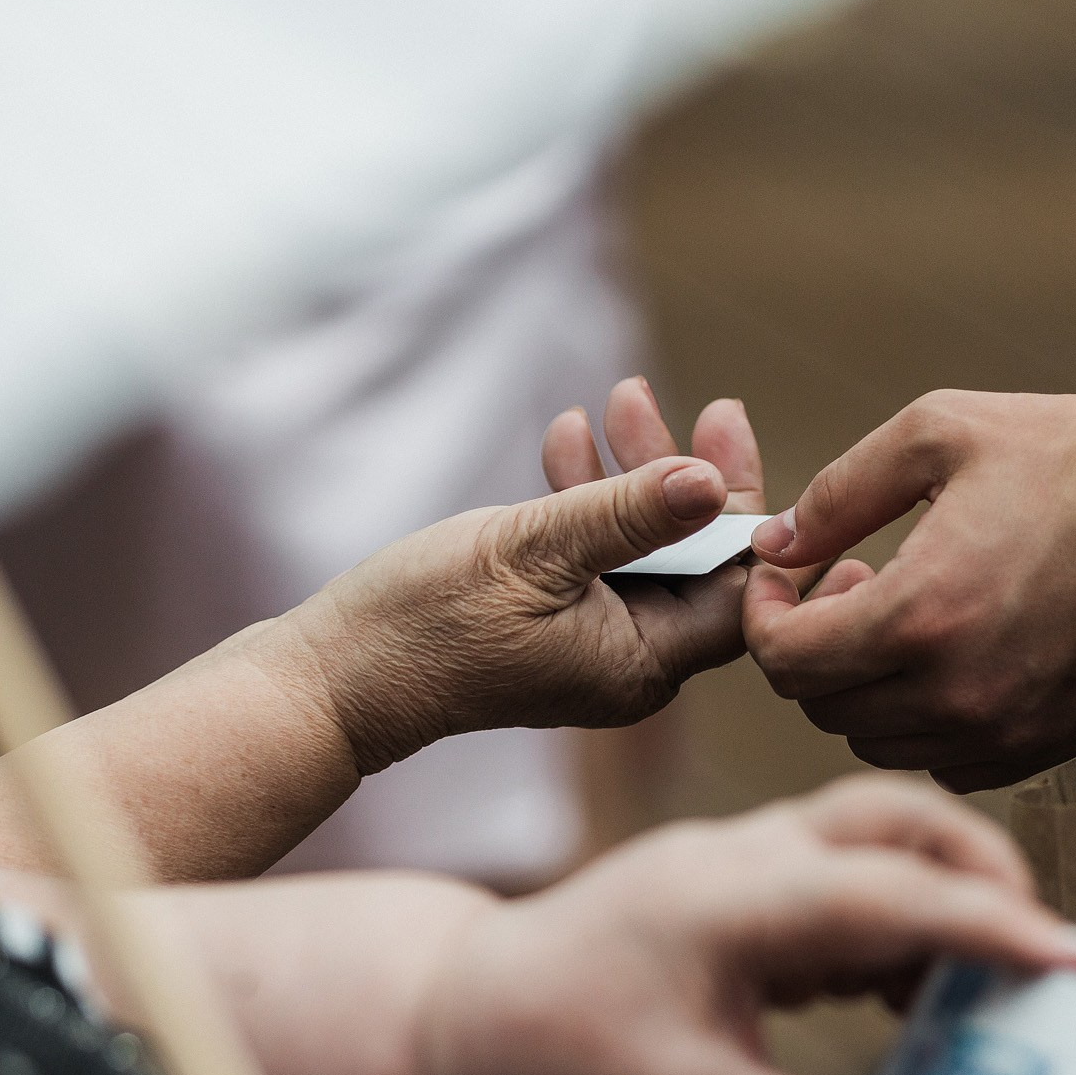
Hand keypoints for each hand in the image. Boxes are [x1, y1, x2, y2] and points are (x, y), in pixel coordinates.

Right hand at [272, 382, 759, 774]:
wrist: (336, 676)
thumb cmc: (429, 621)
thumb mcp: (535, 551)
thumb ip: (628, 513)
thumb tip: (712, 481)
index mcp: (644, 663)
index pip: (732, 583)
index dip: (739, 503)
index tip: (724, 424)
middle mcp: (632, 663)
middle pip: (694, 560)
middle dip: (684, 476)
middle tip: (683, 401)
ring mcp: (593, 644)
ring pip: (644, 548)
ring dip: (632, 474)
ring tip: (616, 398)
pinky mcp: (553, 623)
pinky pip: (595, 555)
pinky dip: (588, 499)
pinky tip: (566, 437)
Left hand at [416, 775, 1075, 1074]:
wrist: (463, 1023)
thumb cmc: (565, 1066)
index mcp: (735, 897)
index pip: (897, 891)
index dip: (1001, 926)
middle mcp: (743, 855)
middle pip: (896, 819)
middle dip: (986, 874)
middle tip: (1046, 963)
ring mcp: (735, 857)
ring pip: (869, 837)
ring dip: (940, 895)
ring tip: (982, 993)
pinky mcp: (731, 881)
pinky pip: (837, 872)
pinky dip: (890, 917)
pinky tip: (900, 991)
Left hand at [743, 391, 1075, 792]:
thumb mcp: (941, 432)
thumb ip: (839, 491)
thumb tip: (773, 542)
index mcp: (921, 613)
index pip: (784, 661)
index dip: (764, 614)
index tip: (787, 571)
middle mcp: (958, 692)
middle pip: (823, 707)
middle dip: (813, 643)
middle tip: (852, 576)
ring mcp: (1005, 730)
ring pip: (878, 740)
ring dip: (866, 683)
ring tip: (906, 610)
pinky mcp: (1046, 747)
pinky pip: (945, 759)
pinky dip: (924, 718)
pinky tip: (952, 652)